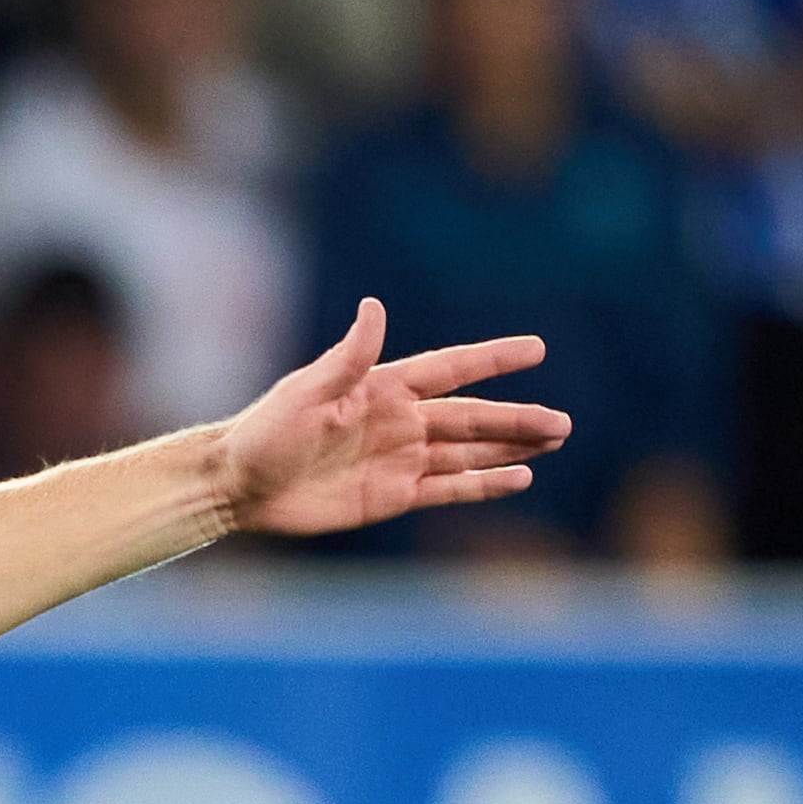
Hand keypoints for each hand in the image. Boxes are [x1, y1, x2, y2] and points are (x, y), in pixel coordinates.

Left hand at [219, 300, 572, 539]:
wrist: (238, 486)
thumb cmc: (265, 432)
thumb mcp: (307, 392)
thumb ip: (349, 356)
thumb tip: (374, 307)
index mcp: (383, 387)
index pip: (451, 369)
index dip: (493, 360)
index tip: (537, 349)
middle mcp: (399, 421)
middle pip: (472, 417)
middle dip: (517, 419)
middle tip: (564, 423)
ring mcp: (399, 460)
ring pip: (467, 452)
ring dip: (510, 448)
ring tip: (554, 442)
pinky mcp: (391, 496)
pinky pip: (447, 489)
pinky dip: (482, 485)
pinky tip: (518, 479)